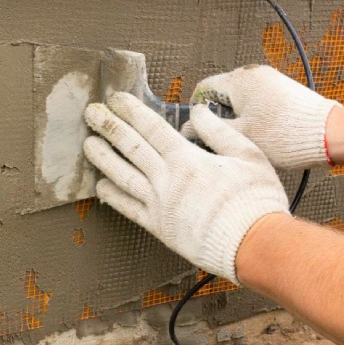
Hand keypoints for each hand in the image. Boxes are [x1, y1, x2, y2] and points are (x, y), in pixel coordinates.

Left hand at [83, 93, 289, 283]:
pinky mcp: (159, 228)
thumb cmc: (255, 201)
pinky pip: (128, 209)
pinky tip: (100, 185)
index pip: (152, 128)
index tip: (116, 99)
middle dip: (109, 127)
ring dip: (103, 158)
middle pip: (131, 147)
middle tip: (91, 113)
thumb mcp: (249, 155)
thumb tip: (198, 111)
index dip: (131, 111)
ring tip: (87, 144)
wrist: (254, 245)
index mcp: (187, 159)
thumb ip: (220, 131)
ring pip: (123, 176)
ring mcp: (159, 205)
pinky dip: (112, 196)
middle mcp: (167, 180)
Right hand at [183, 65, 341, 169]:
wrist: (328, 135)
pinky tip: (263, 136)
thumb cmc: (288, 135)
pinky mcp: (284, 92)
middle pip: (222, 94)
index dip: (196, 110)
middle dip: (219, 116)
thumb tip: (189, 128)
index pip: (203, 88)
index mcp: (240, 80)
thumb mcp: (239, 136)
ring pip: (241, 100)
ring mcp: (271, 82)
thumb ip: (209, 129)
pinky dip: (255, 118)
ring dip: (238, 119)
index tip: (198, 128)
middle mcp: (255, 74)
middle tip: (221, 139)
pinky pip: (259, 103)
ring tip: (246, 140)